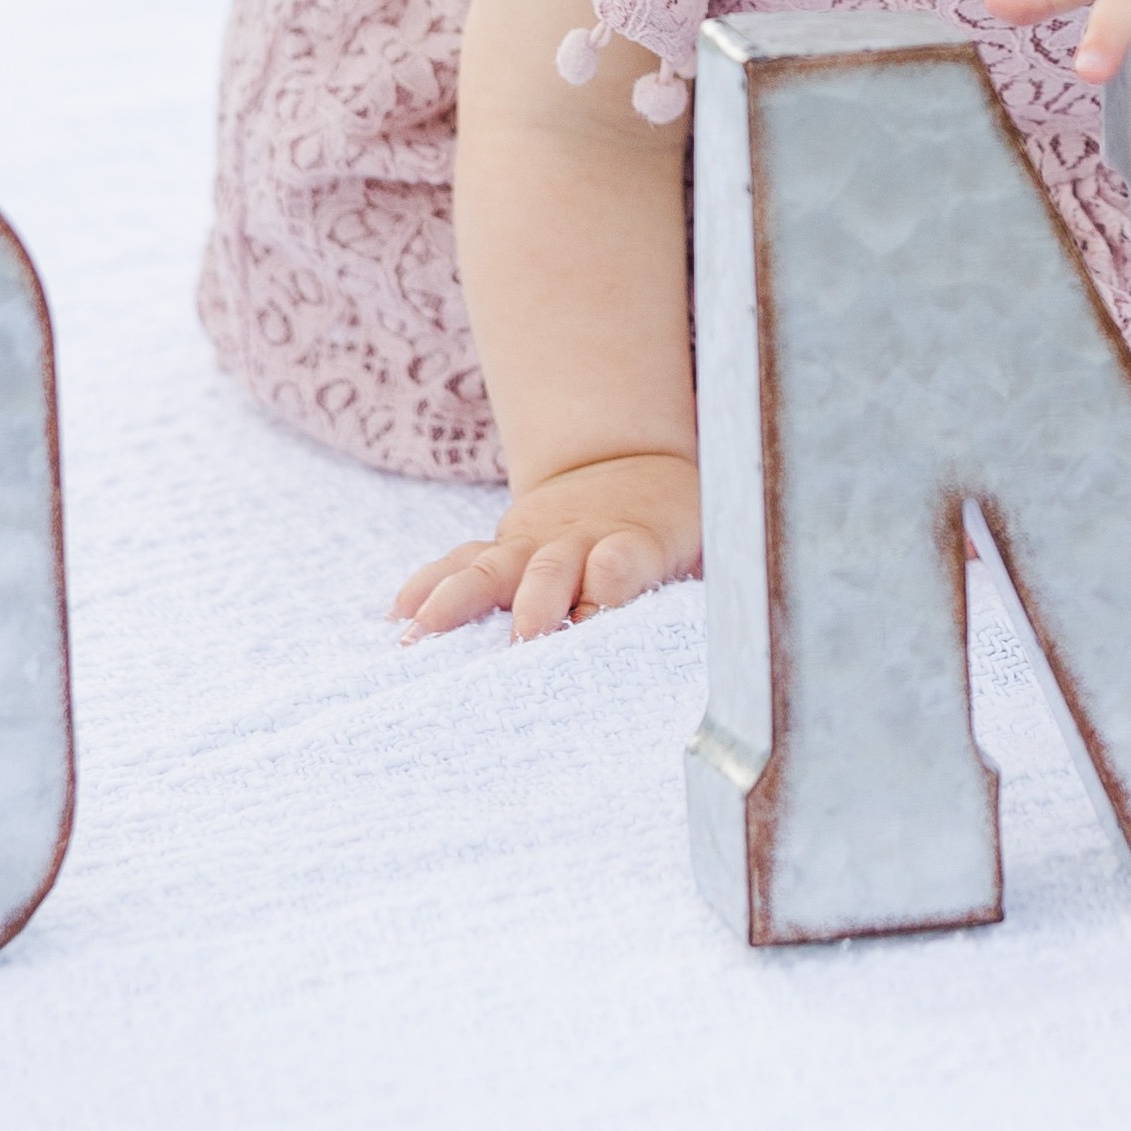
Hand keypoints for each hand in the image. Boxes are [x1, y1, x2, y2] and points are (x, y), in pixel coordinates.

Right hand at [392, 451, 700, 642]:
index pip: (624, 563)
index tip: (595, 623)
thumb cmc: (676, 530)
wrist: (632, 468)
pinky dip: (426, 586)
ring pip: (493, 566)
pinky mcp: (502, 545)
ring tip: (424, 635)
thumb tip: (732, 663)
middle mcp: (580, 541)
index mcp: (638, 542)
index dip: (610, 589)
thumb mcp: (708, 551)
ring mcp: (534, 542)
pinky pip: (459, 562)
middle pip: (552, 568)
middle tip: (523, 640)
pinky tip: (399, 616)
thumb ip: (703, 594)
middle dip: (535, 603)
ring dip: (460, 600)